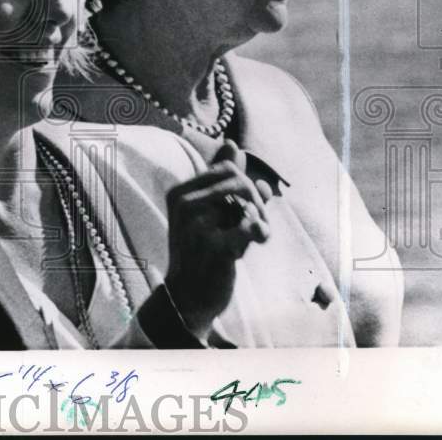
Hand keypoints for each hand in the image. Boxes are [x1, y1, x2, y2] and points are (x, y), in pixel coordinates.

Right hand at [165, 140, 273, 340]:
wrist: (188, 296)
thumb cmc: (199, 252)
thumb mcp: (205, 213)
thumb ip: (220, 179)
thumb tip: (232, 145)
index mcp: (179, 193)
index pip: (227, 169)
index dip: (246, 184)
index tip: (248, 206)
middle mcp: (184, 205)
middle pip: (240, 181)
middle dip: (257, 199)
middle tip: (258, 221)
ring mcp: (198, 227)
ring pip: (247, 202)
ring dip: (260, 216)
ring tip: (258, 231)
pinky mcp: (215, 248)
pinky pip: (252, 226)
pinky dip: (261, 232)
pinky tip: (259, 240)